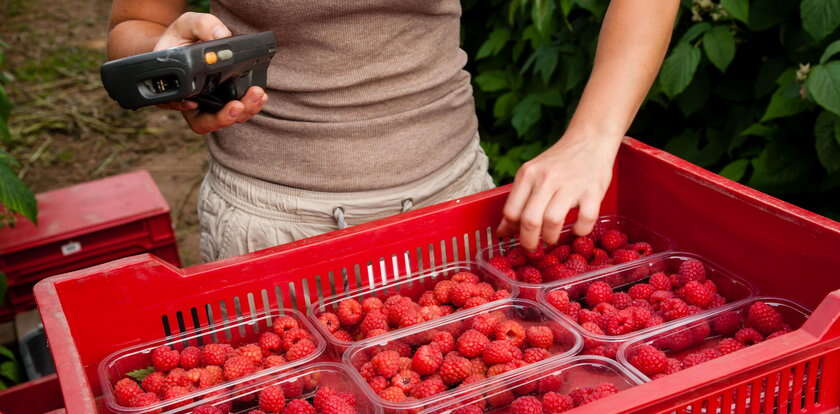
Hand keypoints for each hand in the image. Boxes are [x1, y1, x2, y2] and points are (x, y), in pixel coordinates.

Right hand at [153, 12, 267, 133]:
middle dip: (223, 117)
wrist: (192, 42)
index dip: (182, 107)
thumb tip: (221, 36)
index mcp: (174, 84)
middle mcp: (190, 100)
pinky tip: (260, 95)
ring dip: (243, 112)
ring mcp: (209, 103)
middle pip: (204, 121)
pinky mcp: (226, 101)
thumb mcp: (187, 24)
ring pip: (224, 120)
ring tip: (256, 95)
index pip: (174, 103)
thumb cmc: (184, 36)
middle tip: (238, 105)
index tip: (193, 102)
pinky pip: (238, 112)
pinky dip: (250, 106)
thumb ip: (201, 26)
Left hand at [497, 133, 620, 250]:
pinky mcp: (592, 191)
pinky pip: (584, 220)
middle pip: (530, 220)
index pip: (511, 211)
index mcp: (527, 174)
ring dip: (551, 238)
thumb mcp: (532, 174)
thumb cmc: (559, 162)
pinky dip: (579, 231)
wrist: (590, 139)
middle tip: (533, 248)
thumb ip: (518, 200)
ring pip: (552, 222)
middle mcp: (546, 179)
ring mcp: (570, 185)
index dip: (511, 231)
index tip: (516, 238)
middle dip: (529, 242)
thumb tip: (503, 231)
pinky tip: (576, 229)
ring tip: (552, 238)